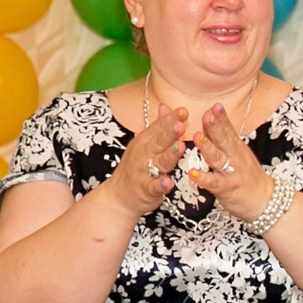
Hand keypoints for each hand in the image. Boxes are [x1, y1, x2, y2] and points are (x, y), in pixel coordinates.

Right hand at [106, 104, 187, 221]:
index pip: (159, 127)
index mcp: (145, 141)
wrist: (119, 196)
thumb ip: (157, 127)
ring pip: (159, 162)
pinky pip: (154, 187)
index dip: (171, 119)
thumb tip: (165, 106)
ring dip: (170, 154)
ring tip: (181, 147)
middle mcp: (144, 154)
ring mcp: (143, 171)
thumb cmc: (137, 168)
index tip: (184, 110)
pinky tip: (169, 183)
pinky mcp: (145, 189)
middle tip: (181, 123)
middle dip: (170, 132)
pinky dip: (161, 185)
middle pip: (158, 141)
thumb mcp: (144, 144)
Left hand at [191, 102, 278, 223]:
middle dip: (215, 127)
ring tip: (197, 137)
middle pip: (224, 140)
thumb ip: (224, 138)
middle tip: (207, 115)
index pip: (228, 129)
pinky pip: (214, 183)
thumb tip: (209, 118)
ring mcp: (232, 173)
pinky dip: (203, 178)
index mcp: (236, 148)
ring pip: (218, 159)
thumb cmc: (248, 176)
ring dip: (207, 148)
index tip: (216, 105)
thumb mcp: (240, 153)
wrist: (266, 201)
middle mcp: (235, 158)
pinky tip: (192, 173)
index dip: (222, 118)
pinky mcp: (227, 189)